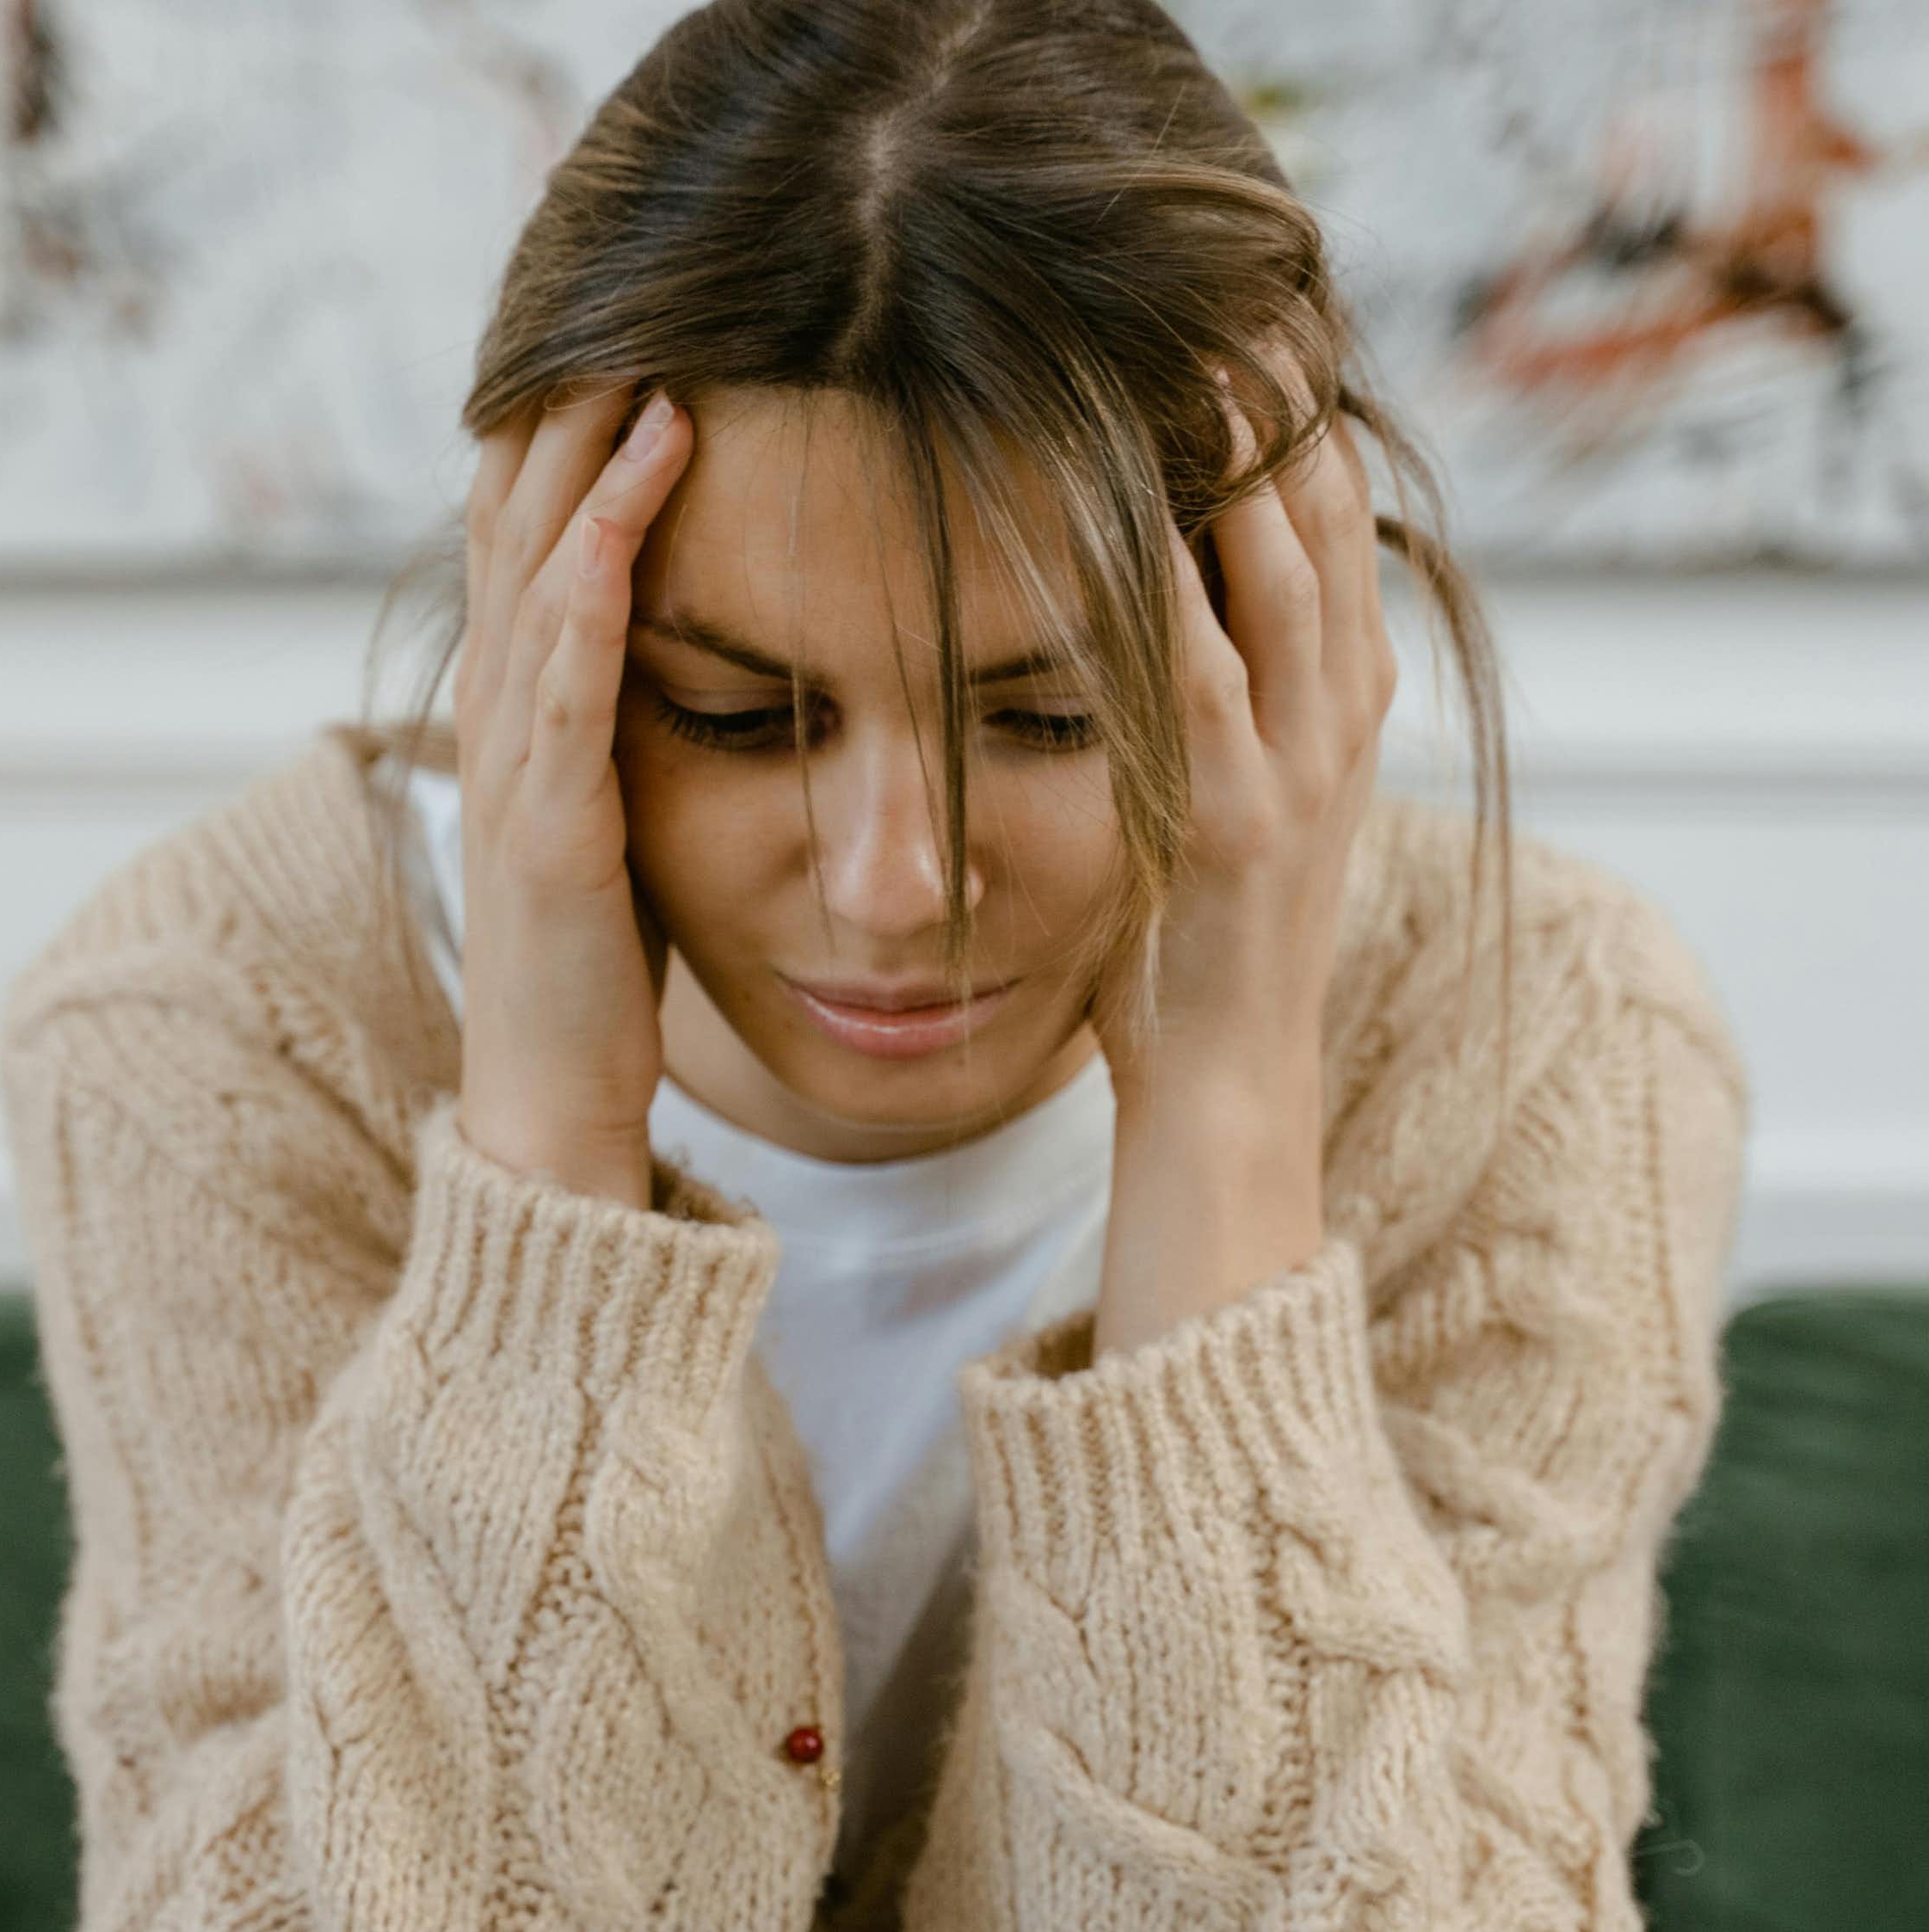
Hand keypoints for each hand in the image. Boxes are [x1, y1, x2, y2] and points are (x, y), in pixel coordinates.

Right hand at [450, 379, 694, 1206]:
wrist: (553, 1104)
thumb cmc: (595, 970)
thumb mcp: (608, 820)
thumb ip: (614, 730)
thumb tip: (662, 656)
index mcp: (519, 713)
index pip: (528, 533)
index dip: (562, 424)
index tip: (626, 323)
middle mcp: (499, 716)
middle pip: (518, 515)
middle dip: (568, 396)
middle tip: (628, 280)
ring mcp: (514, 762)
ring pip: (538, 563)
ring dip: (587, 445)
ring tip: (643, 336)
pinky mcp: (552, 818)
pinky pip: (568, 666)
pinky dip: (602, 564)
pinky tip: (643, 483)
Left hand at [1091, 364, 1396, 1126]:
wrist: (1231, 1082)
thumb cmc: (1207, 943)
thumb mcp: (1252, 802)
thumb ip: (1248, 707)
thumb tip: (1198, 607)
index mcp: (1347, 710)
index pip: (1341, 531)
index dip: (1307, 423)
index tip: (1259, 329)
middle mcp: (1341, 724)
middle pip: (1329, 524)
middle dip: (1284, 407)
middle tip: (1230, 298)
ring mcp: (1298, 771)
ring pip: (1288, 578)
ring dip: (1246, 464)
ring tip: (1199, 356)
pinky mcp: (1232, 822)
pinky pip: (1205, 678)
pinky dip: (1171, 589)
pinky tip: (1136, 512)